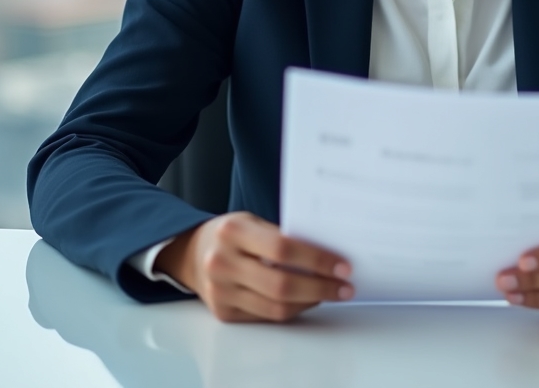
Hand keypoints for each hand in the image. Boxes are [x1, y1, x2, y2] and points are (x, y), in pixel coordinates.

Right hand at [155, 211, 353, 322]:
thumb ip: (282, 235)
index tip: (343, 265)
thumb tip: (328, 253)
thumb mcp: (252, 221)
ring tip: (331, 293)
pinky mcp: (224, 313)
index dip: (316, 259)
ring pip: (276, 307)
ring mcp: (220, 292)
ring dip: (310, 302)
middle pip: (281, 284)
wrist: (193, 253)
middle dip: (320, 287)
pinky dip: (293, 310)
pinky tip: (308, 300)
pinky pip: (267, 316)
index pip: (283, 248)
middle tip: (345, 286)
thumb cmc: (233, 233)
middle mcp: (222, 263)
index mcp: (233, 231)